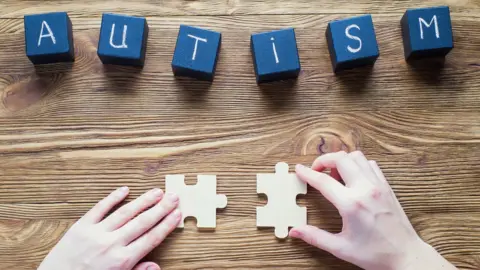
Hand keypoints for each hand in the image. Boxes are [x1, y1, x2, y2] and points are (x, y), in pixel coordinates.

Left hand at [38, 187, 180, 269]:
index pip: (151, 238)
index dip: (166, 224)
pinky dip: (113, 198)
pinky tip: (125, 190)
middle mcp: (112, 244)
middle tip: (174, 196)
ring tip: (156, 191)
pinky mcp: (81, 227)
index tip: (177, 214)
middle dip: (161, 208)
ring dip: (143, 201)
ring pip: (125, 213)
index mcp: (122, 261)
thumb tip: (155, 267)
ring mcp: (96, 233)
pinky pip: (100, 208)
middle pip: (143, 222)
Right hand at [290, 151, 456, 269]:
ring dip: (342, 160)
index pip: (323, 181)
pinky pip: (370, 165)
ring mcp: (378, 186)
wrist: (406, 256)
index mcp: (351, 205)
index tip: (299, 170)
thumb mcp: (341, 248)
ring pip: (357, 157)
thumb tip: (295, 231)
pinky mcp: (387, 187)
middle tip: (316, 170)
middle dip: (324, 160)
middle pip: (341, 158)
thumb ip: (315, 237)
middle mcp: (365, 190)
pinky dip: (358, 165)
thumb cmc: (376, 254)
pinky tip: (352, 178)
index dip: (307, 173)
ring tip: (335, 174)